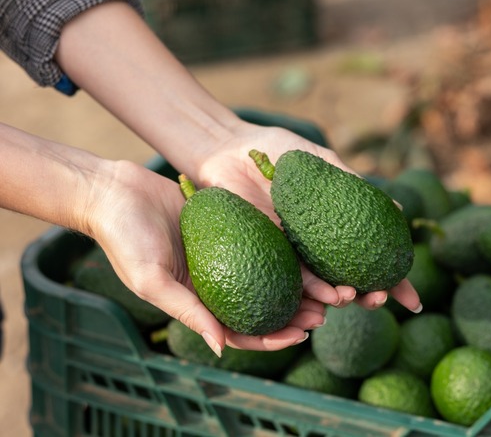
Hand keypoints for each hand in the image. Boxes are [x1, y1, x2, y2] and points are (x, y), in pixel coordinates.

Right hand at [86, 160, 324, 352]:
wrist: (114, 191)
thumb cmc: (124, 239)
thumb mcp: (152, 280)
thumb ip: (187, 311)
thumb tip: (221, 347)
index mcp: (198, 302)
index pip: (241, 331)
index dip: (271, 338)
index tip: (300, 336)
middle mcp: (216, 281)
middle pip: (263, 305)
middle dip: (295, 314)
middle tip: (325, 313)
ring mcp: (225, 253)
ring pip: (270, 275)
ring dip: (298, 284)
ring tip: (328, 287)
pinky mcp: (231, 225)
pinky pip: (264, 239)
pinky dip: (287, 249)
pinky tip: (311, 250)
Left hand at [192, 122, 422, 313]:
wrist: (226, 148)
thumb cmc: (276, 151)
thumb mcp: (320, 163)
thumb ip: (352, 185)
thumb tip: (399, 210)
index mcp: (335, 227)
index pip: (371, 260)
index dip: (393, 283)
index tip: (412, 300)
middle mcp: (316, 246)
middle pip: (351, 281)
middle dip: (370, 297)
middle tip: (382, 300)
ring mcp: (292, 253)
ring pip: (322, 286)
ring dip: (341, 298)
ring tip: (354, 299)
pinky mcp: (266, 253)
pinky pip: (291, 276)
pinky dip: (310, 289)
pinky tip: (325, 297)